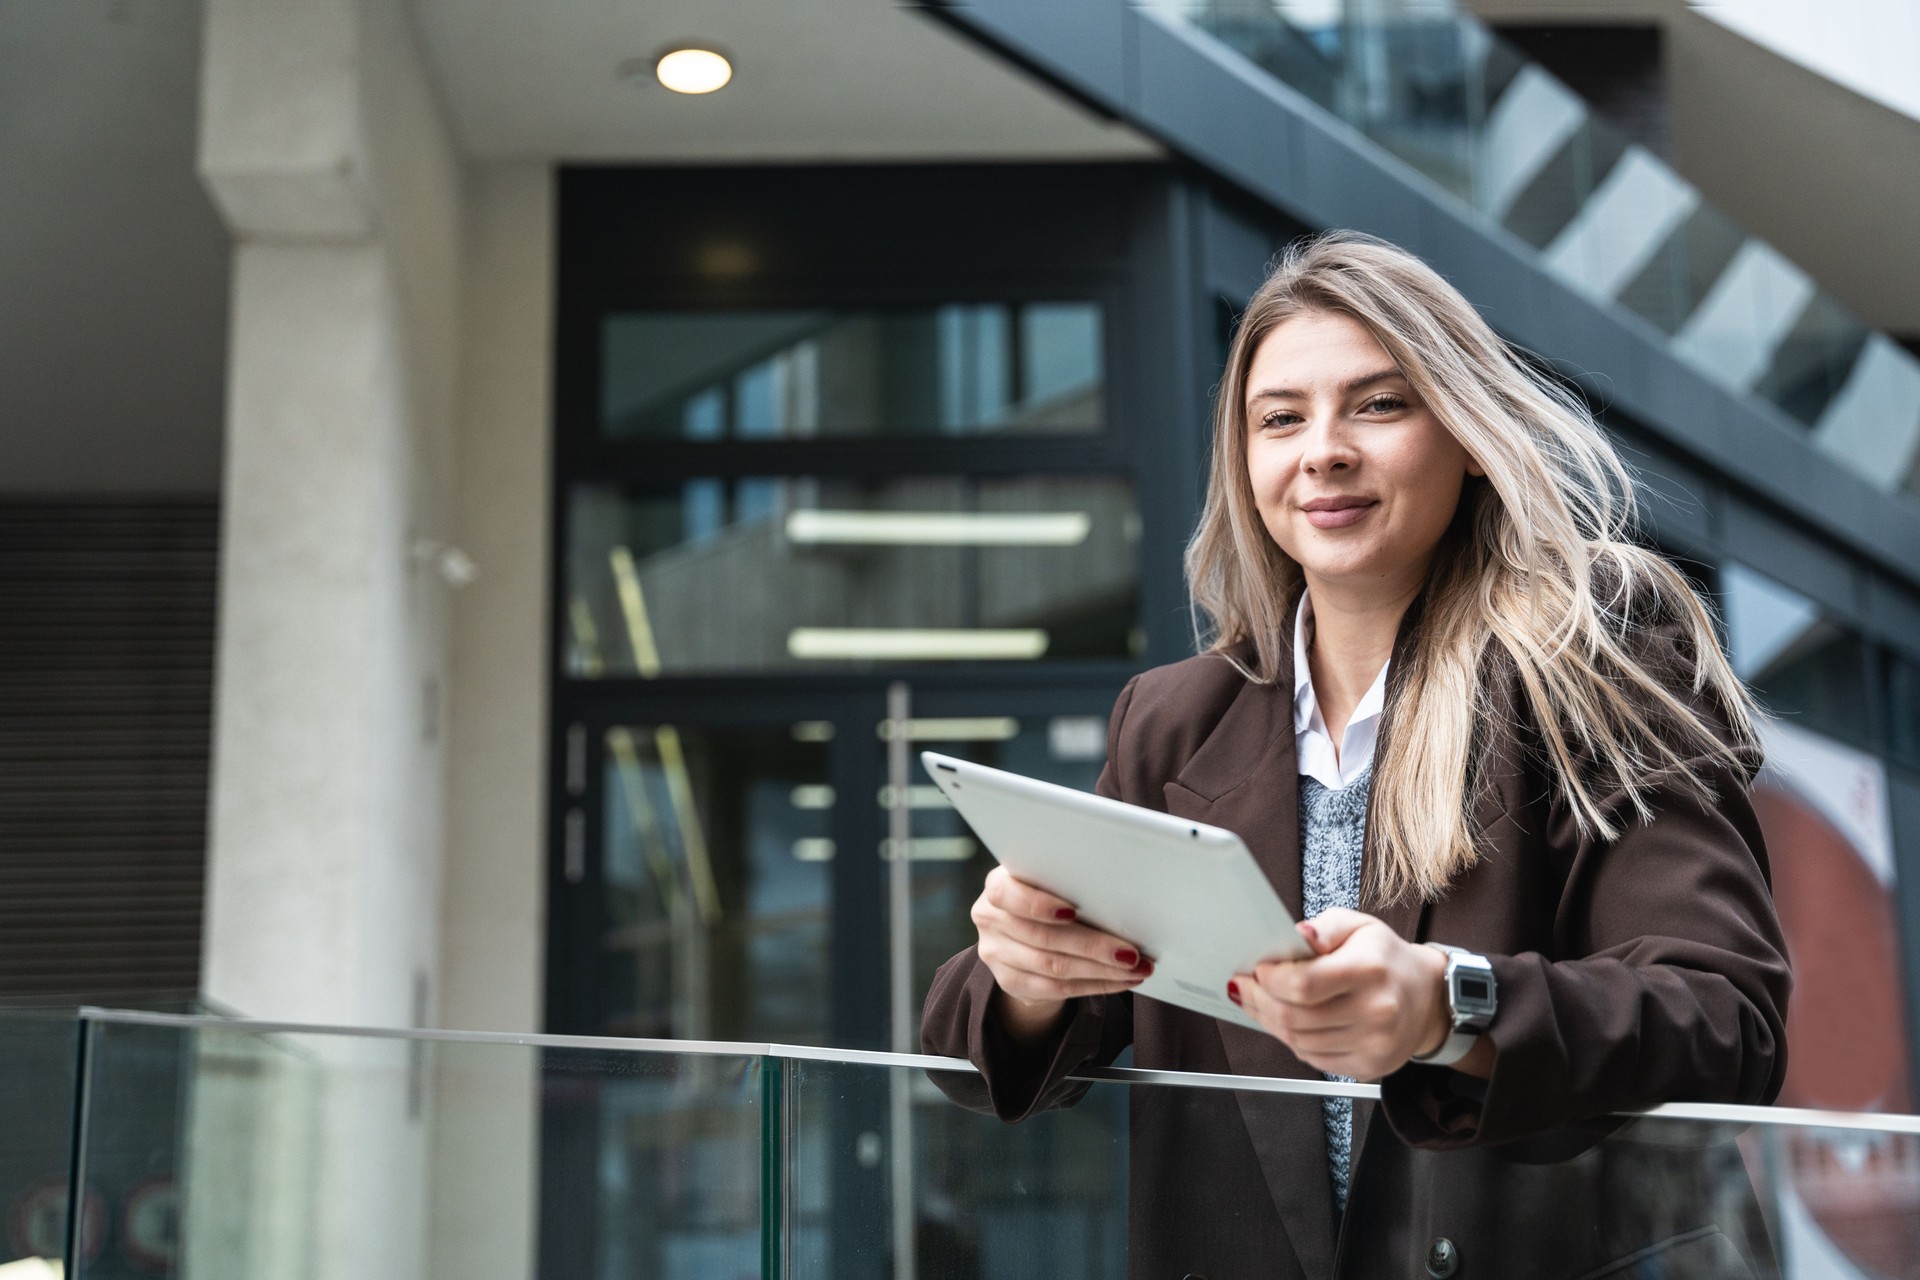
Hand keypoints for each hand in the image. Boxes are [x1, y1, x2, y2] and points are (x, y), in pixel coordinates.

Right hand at [973, 866, 1152, 1042]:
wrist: (1022, 934)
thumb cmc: (1046, 897)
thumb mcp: (1050, 883)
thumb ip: (1069, 886)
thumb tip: (1120, 901)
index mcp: (998, 884)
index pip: (1006, 894)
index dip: (1038, 904)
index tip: (1073, 911)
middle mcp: (990, 918)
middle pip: (1042, 937)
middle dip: (1092, 946)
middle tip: (1130, 953)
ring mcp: (995, 953)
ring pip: (1053, 967)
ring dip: (1101, 970)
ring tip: (1135, 968)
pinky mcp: (1008, 981)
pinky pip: (1056, 989)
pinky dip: (1095, 985)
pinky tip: (1121, 981)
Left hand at [1228, 907, 1450, 1081]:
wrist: (1428, 998)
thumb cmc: (1386, 958)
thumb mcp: (1359, 925)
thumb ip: (1324, 927)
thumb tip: (1296, 937)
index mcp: (1369, 971)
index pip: (1303, 984)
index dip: (1269, 979)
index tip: (1256, 969)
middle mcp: (1375, 1011)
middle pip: (1294, 1017)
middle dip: (1258, 1001)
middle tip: (1244, 988)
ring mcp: (1373, 1045)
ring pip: (1298, 1041)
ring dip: (1269, 1022)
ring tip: (1261, 1003)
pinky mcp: (1367, 1067)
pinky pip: (1313, 1058)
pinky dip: (1292, 1040)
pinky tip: (1288, 1022)